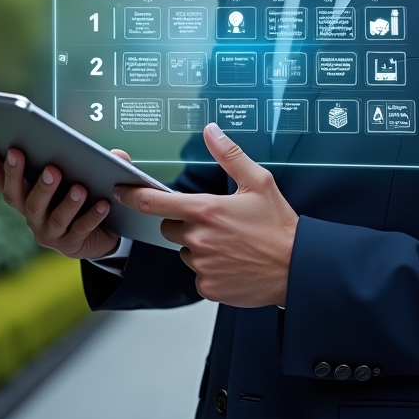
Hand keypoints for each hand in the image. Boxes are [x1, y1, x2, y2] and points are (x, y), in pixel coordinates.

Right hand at [0, 144, 131, 260]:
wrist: (100, 235)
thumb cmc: (84, 197)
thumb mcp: (83, 174)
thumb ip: (94, 161)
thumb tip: (115, 153)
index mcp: (27, 196)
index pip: (4, 181)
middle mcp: (32, 216)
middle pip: (21, 199)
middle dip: (24, 178)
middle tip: (41, 163)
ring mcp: (49, 232)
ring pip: (53, 217)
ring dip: (65, 201)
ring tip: (80, 188)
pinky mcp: (71, 244)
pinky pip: (81, 229)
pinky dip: (92, 216)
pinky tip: (104, 204)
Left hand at [114, 124, 298, 307]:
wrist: (297, 266)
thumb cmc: (279, 225)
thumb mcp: (258, 182)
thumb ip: (229, 155)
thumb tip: (212, 131)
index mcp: (206, 210)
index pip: (156, 202)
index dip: (134, 195)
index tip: (121, 191)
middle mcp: (199, 238)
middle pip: (169, 228)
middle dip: (184, 222)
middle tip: (215, 221)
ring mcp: (202, 265)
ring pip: (185, 252)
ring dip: (198, 246)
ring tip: (230, 243)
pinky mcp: (208, 287)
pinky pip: (197, 275)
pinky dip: (209, 269)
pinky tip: (232, 262)